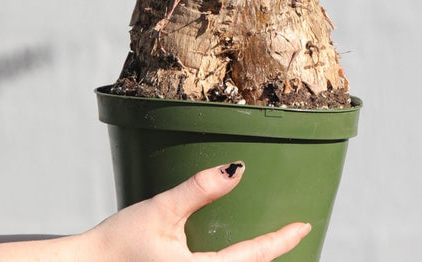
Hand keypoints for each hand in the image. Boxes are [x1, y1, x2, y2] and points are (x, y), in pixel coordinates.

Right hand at [80, 162, 310, 261]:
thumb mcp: (161, 210)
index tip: (304, 225)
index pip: (252, 258)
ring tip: (267, 246)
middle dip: (267, 257)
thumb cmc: (117, 242)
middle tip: (293, 234)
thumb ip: (200, 189)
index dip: (280, 241)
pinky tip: (233, 256)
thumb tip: (238, 169)